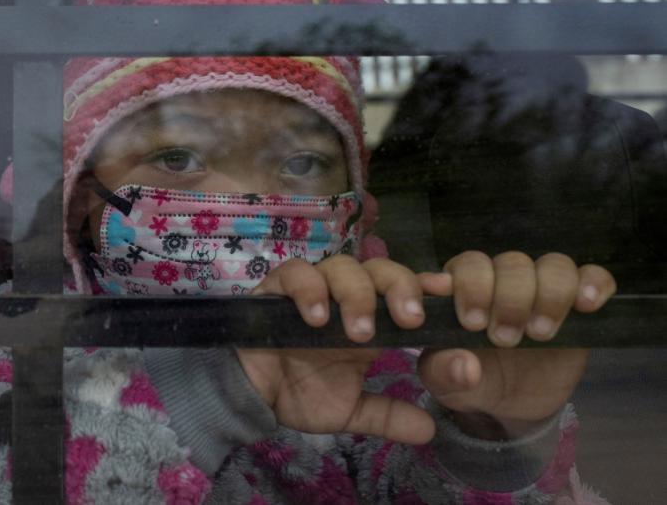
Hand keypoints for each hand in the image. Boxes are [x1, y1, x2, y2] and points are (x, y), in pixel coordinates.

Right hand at [236, 255, 436, 444]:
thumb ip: (388, 416)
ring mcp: (311, 288)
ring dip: (356, 295)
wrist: (251, 397)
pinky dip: (309, 290)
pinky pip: (295, 273)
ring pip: (341, 267)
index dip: (424, 285)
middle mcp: (344, 297)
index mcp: (368, 318)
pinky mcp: (276, 287)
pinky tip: (317, 318)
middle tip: (410, 319)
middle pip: (379, 268)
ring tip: (360, 333)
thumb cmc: (299, 393)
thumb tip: (430, 431)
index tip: (447, 295)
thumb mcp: (350, 410)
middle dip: (399, 287)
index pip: (401, 288)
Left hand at [416, 251, 615, 434]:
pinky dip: (593, 284)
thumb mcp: (448, 385)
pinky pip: (592, 275)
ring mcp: (540, 287)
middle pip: (510, 263)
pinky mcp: (577, 301)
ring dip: (549, 296)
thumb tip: (466, 367)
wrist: (512, 404)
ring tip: (540, 334)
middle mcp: (500, 279)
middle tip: (504, 339)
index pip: (464, 266)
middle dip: (509, 300)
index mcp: (461, 289)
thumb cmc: (471, 381)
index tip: (471, 323)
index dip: (468, 286)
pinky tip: (586, 306)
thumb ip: (445, 374)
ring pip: (552, 265)